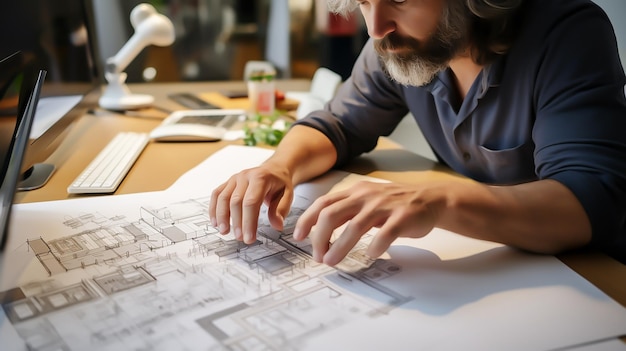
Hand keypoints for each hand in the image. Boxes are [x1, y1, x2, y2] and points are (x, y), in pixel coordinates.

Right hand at [209, 164, 293, 243]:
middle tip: (240, 238)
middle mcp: (245, 176)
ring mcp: (234, 178)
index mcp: (260, 178)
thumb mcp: (288, 194)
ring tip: (224, 232)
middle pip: (236, 201)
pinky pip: (216, 195)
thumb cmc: (280, 183)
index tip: (249, 238)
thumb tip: (277, 225)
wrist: (274, 169)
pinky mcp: (228, 182)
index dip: (249, 222)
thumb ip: (281, 209)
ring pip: (223, 198)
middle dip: (237, 222)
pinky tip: (215, 222)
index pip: (251, 202)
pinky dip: (213, 209)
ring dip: (222, 217)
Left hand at [293, 180, 441, 265]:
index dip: (307, 220)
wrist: (430, 199)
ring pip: (355, 226)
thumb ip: (346, 210)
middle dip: (319, 237)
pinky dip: (375, 246)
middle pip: (332, 215)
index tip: (298, 237)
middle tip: (317, 256)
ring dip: (340, 246)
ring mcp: (384, 206)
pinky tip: (371, 255)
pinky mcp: (403, 217)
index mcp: (355, 192)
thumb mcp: (366, 199)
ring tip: (331, 261)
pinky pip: (385, 233)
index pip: (323, 203)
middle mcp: (366, 196)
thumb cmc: (394, 204)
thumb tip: (319, 231)